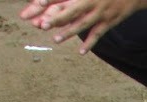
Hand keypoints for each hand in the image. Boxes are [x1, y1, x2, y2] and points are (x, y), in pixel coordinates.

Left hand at [20, 0, 146, 52]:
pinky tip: (81, 52)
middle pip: (71, 11)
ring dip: (69, 32)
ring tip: (56, 39)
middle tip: (42, 25)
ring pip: (82, 24)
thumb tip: (55, 1)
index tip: (37, 3)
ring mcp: (100, 13)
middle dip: (56, 18)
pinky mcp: (109, 21)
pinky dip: (89, 43)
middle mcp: (91, 1)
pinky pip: (97, 34)